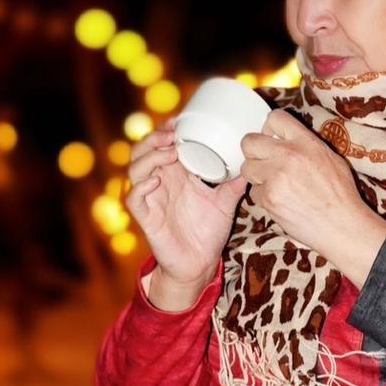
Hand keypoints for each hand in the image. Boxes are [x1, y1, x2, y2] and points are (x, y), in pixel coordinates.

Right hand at [126, 124, 247, 305]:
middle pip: (143, 150)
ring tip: (168, 152)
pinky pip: (134, 199)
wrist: (199, 264)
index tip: (178, 120)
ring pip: (135, 169)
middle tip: (172, 135)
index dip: (165, 130)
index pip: (162, 145)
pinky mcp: (146, 218)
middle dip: (154, 138)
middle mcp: (160, 183)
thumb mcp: (225, 202)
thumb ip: (234, 183)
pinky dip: (141, 187)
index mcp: (175, 175)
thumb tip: (251, 164)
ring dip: (149, 156)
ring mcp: (151, 199)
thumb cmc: (208, 232)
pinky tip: (156, 181)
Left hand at [239, 111, 385, 278]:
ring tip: (273, 184)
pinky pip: (255, 192)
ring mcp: (275, 178)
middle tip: (262, 161)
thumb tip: (287, 140)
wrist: (341, 226)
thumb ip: (306, 145)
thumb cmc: (341, 194)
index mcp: (306, 142)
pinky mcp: (269, 199)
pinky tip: (281, 201)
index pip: (274, 118)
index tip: (270, 138)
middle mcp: (288, 156)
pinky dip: (264, 197)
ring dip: (256, 175)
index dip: (268, 128)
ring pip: (247, 168)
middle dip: (253, 151)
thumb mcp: (330, 158)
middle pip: (249, 142)